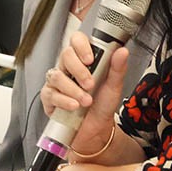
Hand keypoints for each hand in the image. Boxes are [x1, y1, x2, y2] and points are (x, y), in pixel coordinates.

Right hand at [42, 31, 128, 157]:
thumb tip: (122, 51)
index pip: (76, 40)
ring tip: (86, 100)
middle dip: (79, 70)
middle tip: (90, 84)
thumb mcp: (114, 86)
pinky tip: (74, 106)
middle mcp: (68, 68)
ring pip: (56, 75)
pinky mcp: (49, 98)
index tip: (90, 59)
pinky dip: (64, 100)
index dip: (81, 46)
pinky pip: (50, 94)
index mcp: (83, 60)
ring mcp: (57, 82)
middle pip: (65, 55)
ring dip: (73, 89)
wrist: (97, 129)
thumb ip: (117, 68)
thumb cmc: (103, 105)